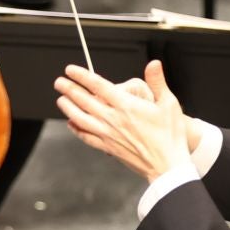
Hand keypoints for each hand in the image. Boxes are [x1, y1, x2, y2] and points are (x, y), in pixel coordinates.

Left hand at [55, 60, 192, 183]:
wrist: (167, 164)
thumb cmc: (170, 136)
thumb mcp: (169, 104)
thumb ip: (158, 82)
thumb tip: (153, 64)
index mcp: (126, 106)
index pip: (98, 86)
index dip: (82, 76)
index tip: (71, 70)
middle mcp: (113, 120)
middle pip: (84, 101)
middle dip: (69, 89)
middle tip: (59, 82)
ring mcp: (109, 135)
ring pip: (81, 119)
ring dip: (68, 108)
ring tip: (61, 100)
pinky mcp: (108, 147)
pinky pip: (87, 137)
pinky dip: (76, 130)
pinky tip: (71, 125)